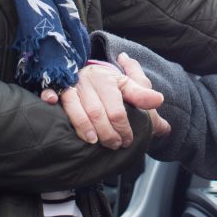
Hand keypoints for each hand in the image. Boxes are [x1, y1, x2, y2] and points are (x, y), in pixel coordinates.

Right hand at [40, 58, 164, 147]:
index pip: (119, 109)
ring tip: (94, 142)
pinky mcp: (56, 88)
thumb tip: (166, 128)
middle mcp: (91, 80)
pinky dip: (51, 97)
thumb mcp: (130, 90)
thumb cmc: (110, 86)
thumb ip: (147, 109)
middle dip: (107, 133)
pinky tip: (52, 104)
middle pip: (98, 112)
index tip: (128, 141)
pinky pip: (51, 92)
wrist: (85, 71)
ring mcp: (73, 84)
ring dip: (84, 127)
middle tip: (114, 145)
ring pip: (76, 108)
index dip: (124, 128)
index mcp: (111, 79)